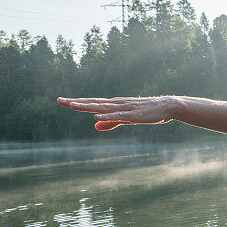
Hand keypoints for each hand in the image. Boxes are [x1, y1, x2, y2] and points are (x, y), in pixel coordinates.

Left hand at [57, 96, 175, 130]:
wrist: (167, 106)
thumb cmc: (147, 112)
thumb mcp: (126, 119)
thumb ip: (111, 122)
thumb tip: (95, 125)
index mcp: (114, 105)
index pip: (92, 103)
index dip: (77, 102)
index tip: (61, 101)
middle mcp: (116, 104)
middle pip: (93, 103)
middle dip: (76, 102)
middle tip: (60, 100)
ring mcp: (124, 108)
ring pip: (103, 108)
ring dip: (88, 107)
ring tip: (73, 106)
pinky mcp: (133, 115)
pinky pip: (118, 116)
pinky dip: (107, 116)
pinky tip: (97, 116)